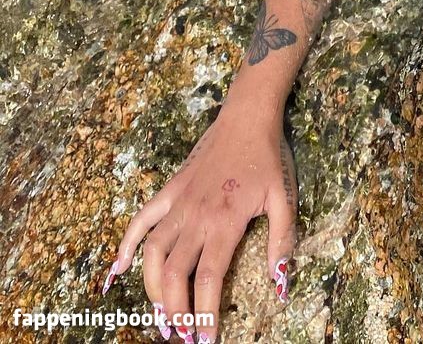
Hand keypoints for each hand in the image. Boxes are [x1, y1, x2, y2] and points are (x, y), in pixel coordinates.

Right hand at [105, 104, 296, 339]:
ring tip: (161, 314)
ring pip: (153, 253)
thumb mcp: (284, 198)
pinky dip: (127, 243)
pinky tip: (120, 268)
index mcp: (225, 222)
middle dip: (176, 312)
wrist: (247, 119)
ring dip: (152, 288)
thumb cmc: (267, 159)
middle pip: (175, 275)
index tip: (205, 341)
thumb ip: (281, 241)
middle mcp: (196, 217)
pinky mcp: (169, 189)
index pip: (209, 280)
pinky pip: (141, 219)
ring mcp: (178, 203)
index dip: (205, 316)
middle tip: (182, 335)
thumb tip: (279, 282)